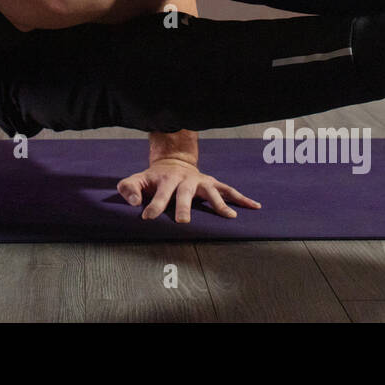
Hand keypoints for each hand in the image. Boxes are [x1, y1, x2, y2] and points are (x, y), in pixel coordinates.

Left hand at [117, 157, 260, 222]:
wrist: (174, 162)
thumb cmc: (154, 178)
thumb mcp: (137, 180)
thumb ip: (129, 189)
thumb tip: (135, 203)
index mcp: (166, 181)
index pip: (159, 194)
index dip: (153, 206)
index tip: (148, 217)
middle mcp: (185, 181)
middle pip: (185, 194)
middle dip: (184, 207)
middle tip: (184, 222)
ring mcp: (200, 182)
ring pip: (211, 192)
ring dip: (219, 204)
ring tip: (230, 217)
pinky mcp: (212, 184)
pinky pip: (228, 190)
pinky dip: (242, 198)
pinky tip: (254, 206)